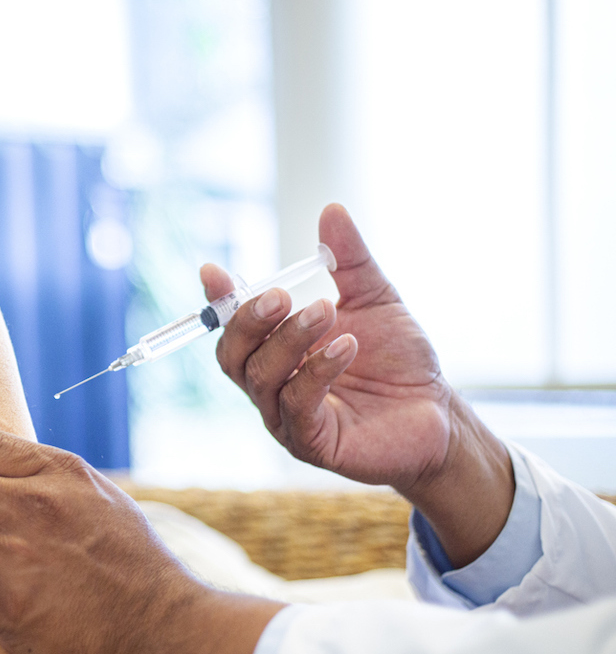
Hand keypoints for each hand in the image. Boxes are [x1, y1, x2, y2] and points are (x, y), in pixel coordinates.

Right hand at [208, 204, 512, 564]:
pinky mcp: (311, 443)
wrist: (437, 413)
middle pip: (233, 354)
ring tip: (326, 312)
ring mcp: (286, 417)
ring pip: (261, 377)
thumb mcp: (375, 299)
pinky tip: (347, 346)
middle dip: (250, 320)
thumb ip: (349, 261)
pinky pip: (296, 406)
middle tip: (282, 295)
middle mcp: (272, 385)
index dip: (219, 300)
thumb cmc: (399, 360)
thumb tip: (332, 210)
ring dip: (289, 339)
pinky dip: (316, 372)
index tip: (214, 272)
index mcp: (276, 351)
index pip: (233, 326)